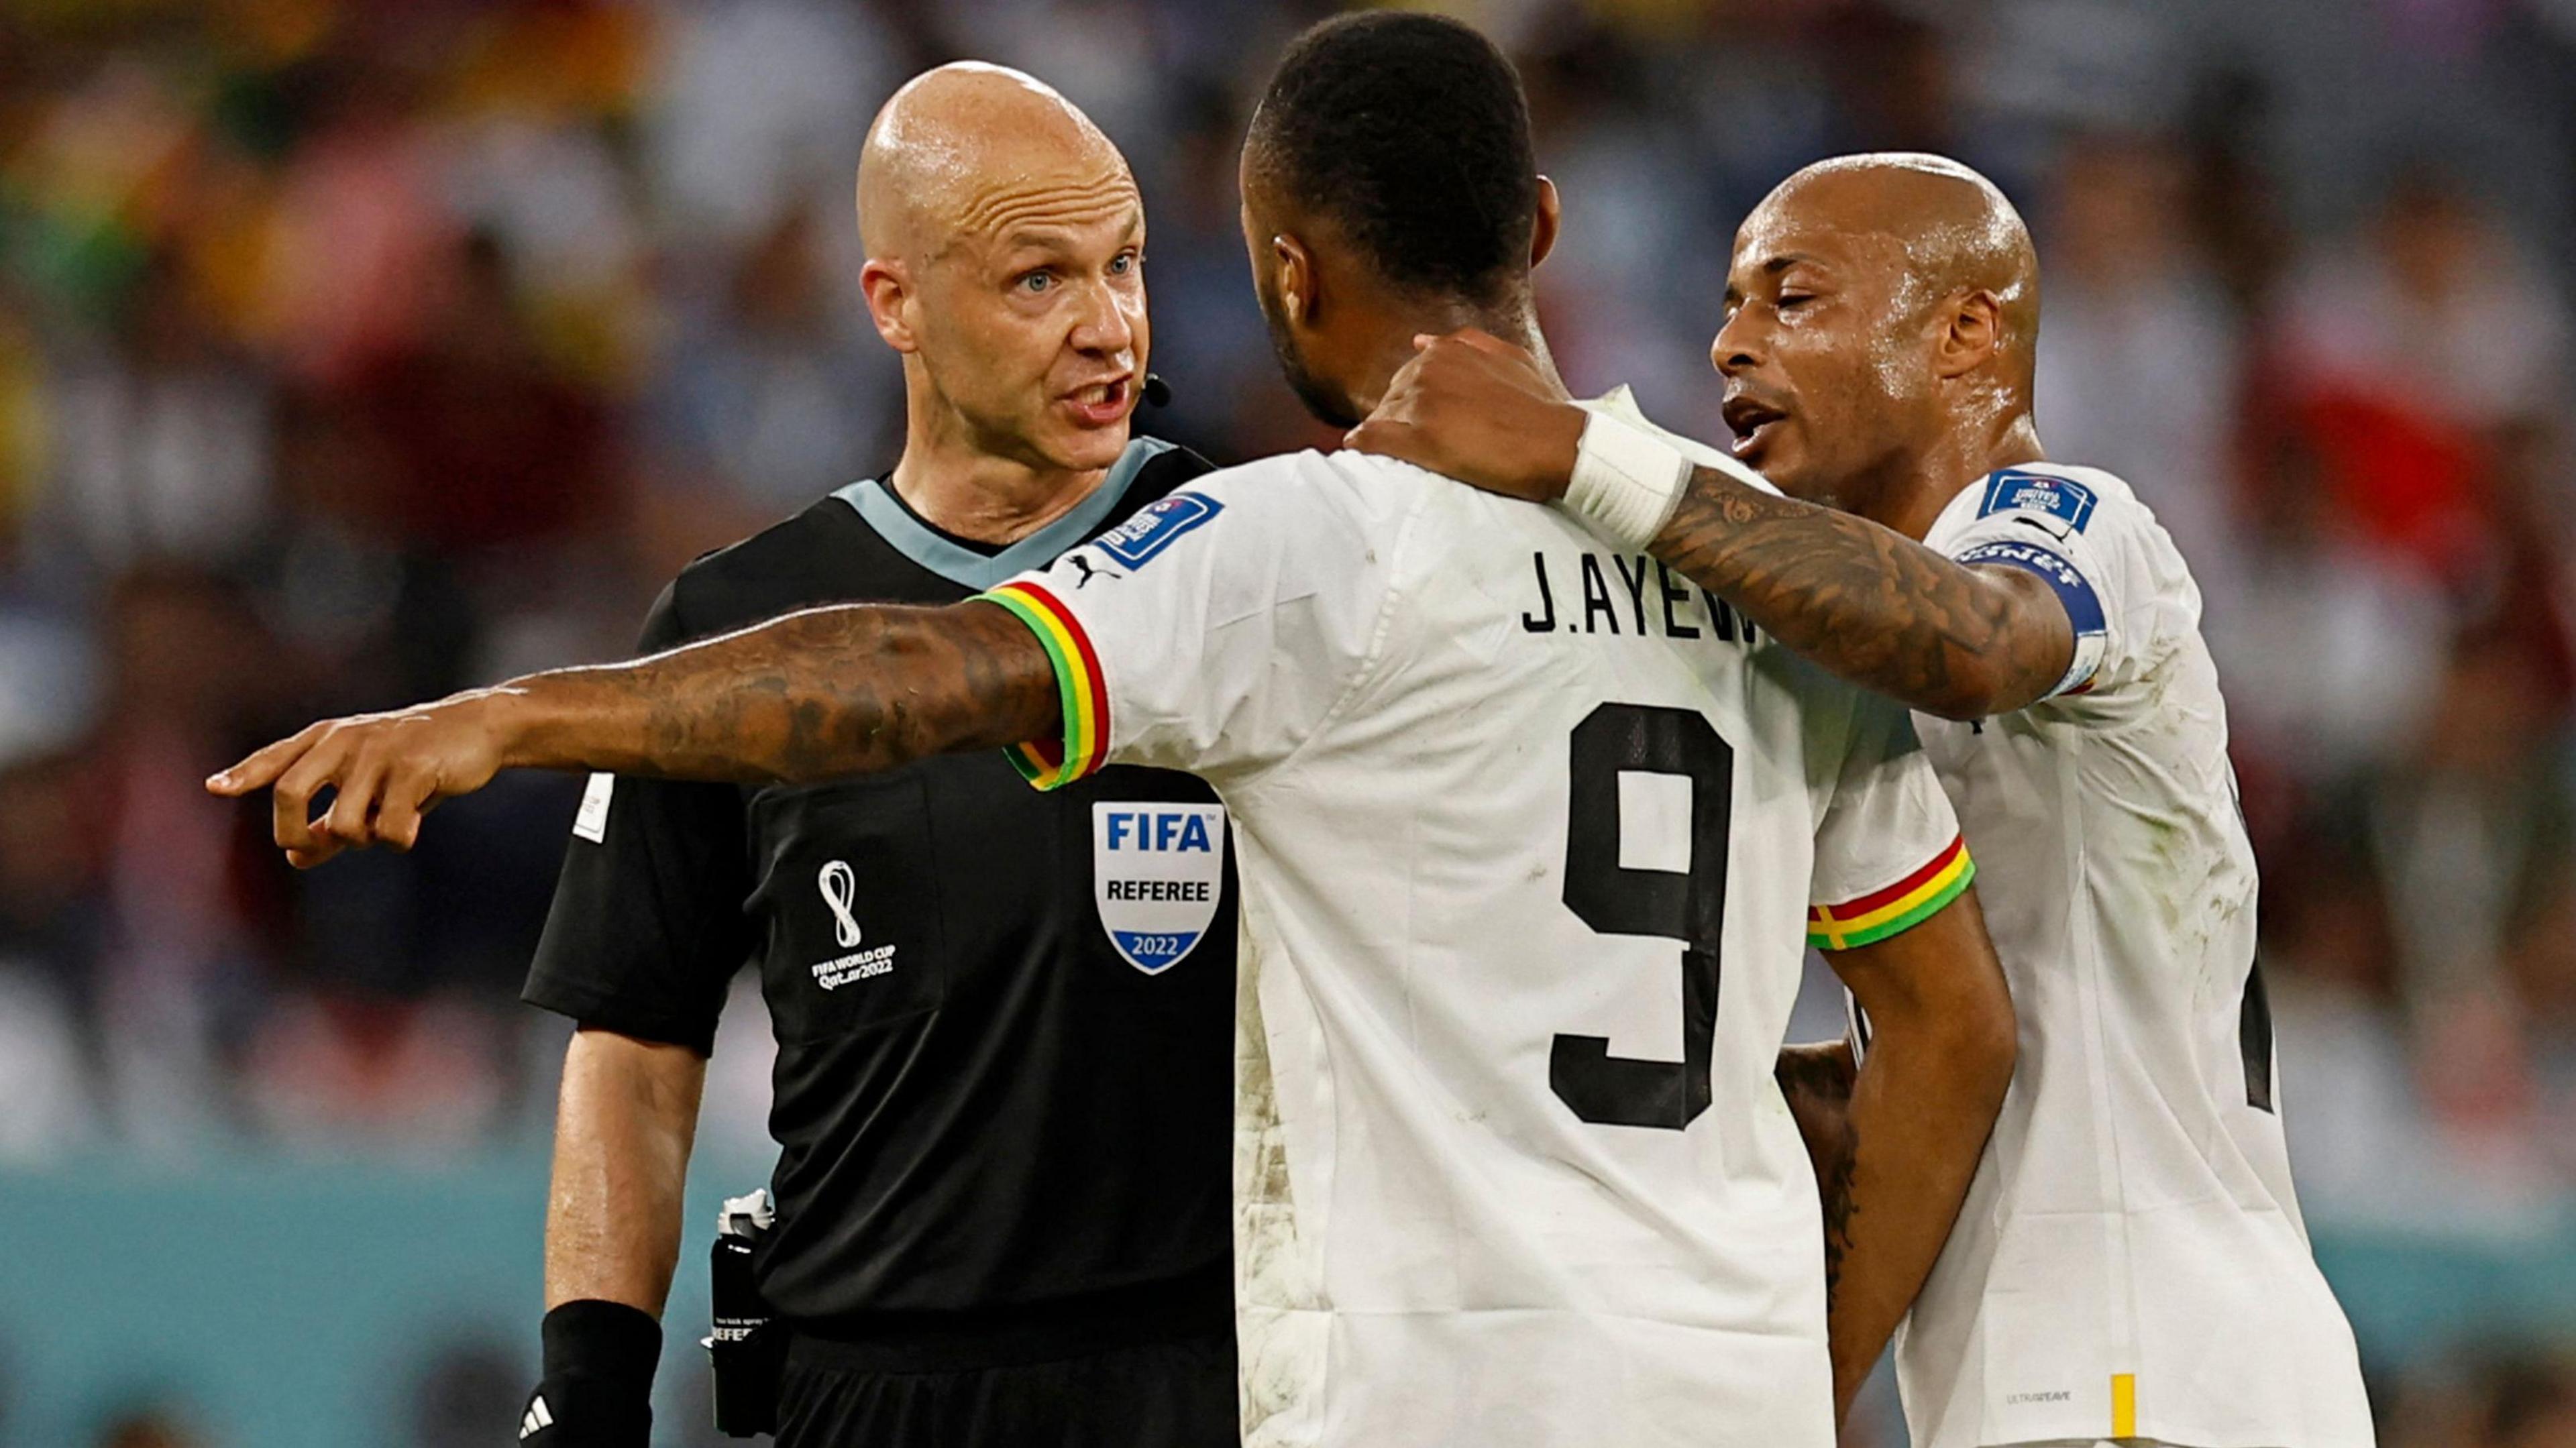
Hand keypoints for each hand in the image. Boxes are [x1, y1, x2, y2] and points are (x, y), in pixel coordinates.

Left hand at [205, 689, 520, 867]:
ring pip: (343, 823)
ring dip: (362, 839)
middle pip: (289, 793)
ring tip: (386, 827)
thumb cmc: (416, 760)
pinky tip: (411, 826)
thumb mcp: (369, 785)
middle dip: (293, 833)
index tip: (215, 788)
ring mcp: (376, 753)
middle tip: (310, 848)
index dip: (244, 774)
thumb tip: (295, 858)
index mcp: (328, 740)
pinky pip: (389, 828)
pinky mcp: (412, 768)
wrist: (478, 727)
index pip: (277, 759)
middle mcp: (344, 741)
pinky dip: (397, 839)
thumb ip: (329, 819)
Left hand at [1343, 328, 1585, 501]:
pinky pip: (1371, 438)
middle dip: (1400, 418)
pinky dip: (1363, 445)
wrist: (1558, 443)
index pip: (1410, 376)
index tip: (1427, 423)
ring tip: (1400, 456)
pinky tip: (1360, 452)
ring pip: (1381, 418)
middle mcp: (1427, 370)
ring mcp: (1419, 403)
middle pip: (1392, 397)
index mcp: (1446, 351)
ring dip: (1385, 435)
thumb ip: (1469, 344)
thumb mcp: (1511, 358)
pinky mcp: (1416, 437)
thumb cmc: (1542, 406)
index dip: (1415, 402)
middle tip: (1419, 444)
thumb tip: (1422, 340)